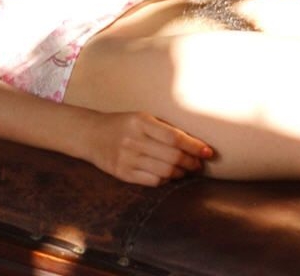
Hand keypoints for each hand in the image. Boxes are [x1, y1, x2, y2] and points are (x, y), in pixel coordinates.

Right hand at [85, 111, 213, 185]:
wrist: (92, 135)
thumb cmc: (124, 125)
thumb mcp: (142, 118)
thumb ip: (165, 129)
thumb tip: (195, 145)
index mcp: (141, 122)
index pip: (174, 137)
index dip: (194, 146)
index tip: (208, 152)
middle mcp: (134, 140)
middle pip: (172, 157)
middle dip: (191, 162)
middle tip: (199, 164)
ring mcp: (127, 158)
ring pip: (165, 171)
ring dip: (181, 173)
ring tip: (186, 170)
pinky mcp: (123, 173)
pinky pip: (152, 181)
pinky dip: (166, 180)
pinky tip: (169, 175)